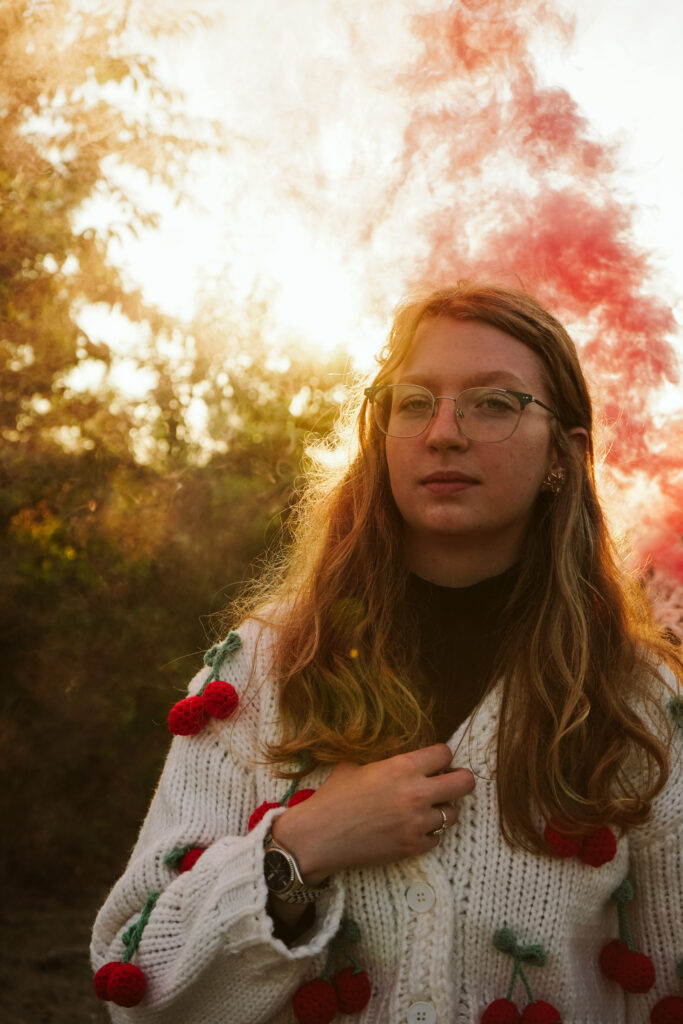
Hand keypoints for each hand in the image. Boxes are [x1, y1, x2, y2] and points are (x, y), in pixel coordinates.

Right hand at [272, 743, 474, 884]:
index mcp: (402, 766)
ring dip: (441, 809)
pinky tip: (412, 828)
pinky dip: (428, 833)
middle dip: (460, 780)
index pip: (445, 753)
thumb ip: (383, 755)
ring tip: (424, 809)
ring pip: (453, 814)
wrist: (319, 837)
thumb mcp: (355, 764)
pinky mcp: (414, 847)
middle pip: (465, 783)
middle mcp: (416, 793)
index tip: (435, 762)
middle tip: (450, 783)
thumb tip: (398, 745)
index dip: (441, 756)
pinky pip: (437, 838)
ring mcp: (417, 823)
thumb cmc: (334, 796)